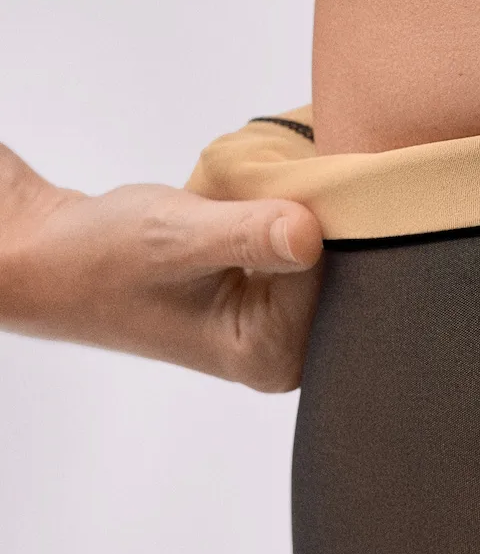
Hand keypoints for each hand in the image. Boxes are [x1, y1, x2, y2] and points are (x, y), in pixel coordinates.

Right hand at [0, 144, 324, 392]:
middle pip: (342, 269)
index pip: (330, 273)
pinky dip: (284, 218)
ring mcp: (288, 329)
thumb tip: (311, 237)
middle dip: (306, 217)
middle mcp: (289, 354)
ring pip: (329, 252)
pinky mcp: (281, 302)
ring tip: (236, 209)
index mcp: (270, 357)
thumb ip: (246, 236)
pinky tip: (242, 216)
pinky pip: (310, 249)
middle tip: (247, 198)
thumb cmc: (106, 257)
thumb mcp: (175, 239)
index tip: (259, 196)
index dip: (304, 219)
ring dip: (293, 212)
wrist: (64, 259)